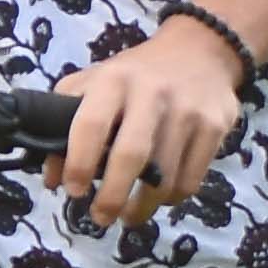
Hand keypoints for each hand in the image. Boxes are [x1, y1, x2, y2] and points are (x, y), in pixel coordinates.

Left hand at [58, 14, 248, 229]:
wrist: (200, 50)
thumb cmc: (136, 73)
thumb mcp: (95, 82)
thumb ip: (65, 121)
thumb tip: (52, 178)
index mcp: (114, 80)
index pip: (91, 125)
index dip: (78, 164)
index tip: (73, 191)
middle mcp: (151, 93)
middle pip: (131, 156)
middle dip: (112, 197)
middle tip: (100, 218)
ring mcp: (187, 110)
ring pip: (164, 178)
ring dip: (142, 207)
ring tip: (129, 215)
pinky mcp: (215, 127)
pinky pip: (191, 180)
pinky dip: (171, 198)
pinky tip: (159, 196)